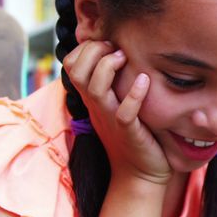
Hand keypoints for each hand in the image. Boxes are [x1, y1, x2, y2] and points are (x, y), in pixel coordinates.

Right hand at [62, 40, 170, 185]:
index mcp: (92, 97)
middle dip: (94, 50)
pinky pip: (125, 112)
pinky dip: (134, 95)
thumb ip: (115, 81)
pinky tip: (145, 80)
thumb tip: (120, 49)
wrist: (141, 173)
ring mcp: (110, 119)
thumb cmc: (134, 134)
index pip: (71, 64)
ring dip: (108, 67)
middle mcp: (97, 106)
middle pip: (77, 70)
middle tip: (116, 48)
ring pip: (95, 88)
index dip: (85, 47)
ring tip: (125, 58)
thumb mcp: (118, 103)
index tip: (108, 43)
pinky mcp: (129, 132)